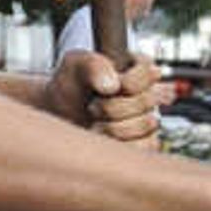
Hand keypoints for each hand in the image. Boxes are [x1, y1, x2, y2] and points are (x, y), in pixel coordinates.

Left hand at [48, 50, 169, 145]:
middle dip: (112, 107)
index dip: (129, 82)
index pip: (150, 72)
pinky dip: (122, 143)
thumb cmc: (71, 87)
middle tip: (92, 106)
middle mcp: (148, 91)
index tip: (106, 88)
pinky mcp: (147, 141)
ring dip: (114, 127)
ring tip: (96, 122)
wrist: (61, 115)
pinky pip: (147, 145)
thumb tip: (112, 85)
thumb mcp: (75, 66)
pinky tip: (105, 137)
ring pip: (147, 124)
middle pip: (146, 100)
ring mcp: (149, 117)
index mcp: (136, 68)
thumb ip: (93, 66)